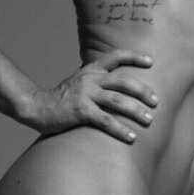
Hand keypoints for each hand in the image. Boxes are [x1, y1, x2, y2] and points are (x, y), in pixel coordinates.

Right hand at [26, 50, 157, 143]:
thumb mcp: (79, 81)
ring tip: (149, 120)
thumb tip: (120, 86)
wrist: (37, 107)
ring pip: (118, 101)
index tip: (151, 61)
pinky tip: (131, 137)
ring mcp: (85, 95)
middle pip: (124, 81)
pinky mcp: (80, 112)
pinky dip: (120, 130)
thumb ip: (96, 80)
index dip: (134, 57)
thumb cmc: (62, 98)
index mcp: (91, 70)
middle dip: (143, 91)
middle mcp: (90, 80)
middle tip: (156, 101)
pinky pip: (105, 121)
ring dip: (136, 111)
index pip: (115, 57)